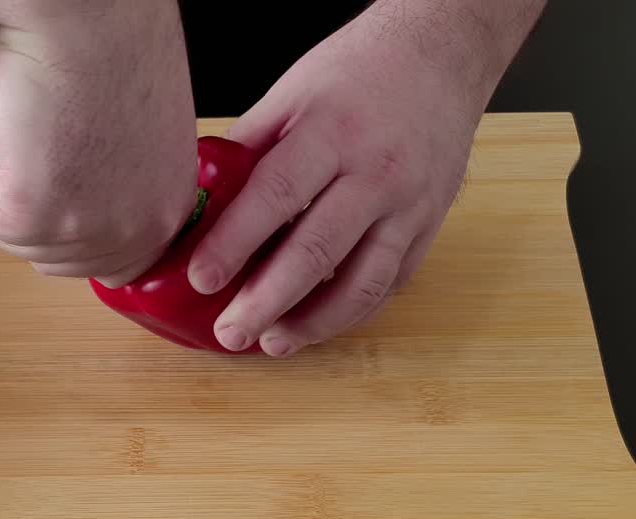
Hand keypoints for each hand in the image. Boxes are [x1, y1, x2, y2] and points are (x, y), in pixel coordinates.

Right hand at [0, 0, 197, 287]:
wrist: (88, 11)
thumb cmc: (111, 41)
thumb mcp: (134, 131)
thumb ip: (113, 175)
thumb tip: (75, 187)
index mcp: (170, 203)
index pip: (117, 262)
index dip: (70, 234)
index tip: (45, 197)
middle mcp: (140, 226)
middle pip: (61, 261)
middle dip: (27, 212)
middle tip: (14, 155)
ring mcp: (89, 227)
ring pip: (16, 237)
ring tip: (8, 121)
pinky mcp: (36, 213)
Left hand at [186, 0, 542, 355]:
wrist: (440, 58)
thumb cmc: (356, 75)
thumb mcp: (292, 93)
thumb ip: (248, 149)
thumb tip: (195, 197)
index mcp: (331, 133)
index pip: (276, 195)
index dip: (235, 242)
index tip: (201, 279)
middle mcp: (375, 173)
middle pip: (316, 250)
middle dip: (267, 300)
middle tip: (230, 332)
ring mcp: (409, 205)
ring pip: (362, 282)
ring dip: (314, 322)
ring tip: (272, 344)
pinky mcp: (429, 227)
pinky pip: (389, 284)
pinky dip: (350, 311)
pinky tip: (316, 324)